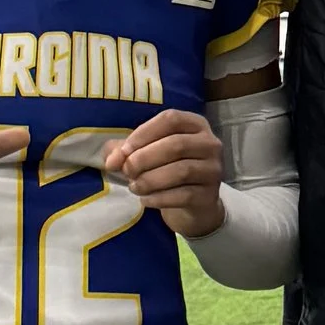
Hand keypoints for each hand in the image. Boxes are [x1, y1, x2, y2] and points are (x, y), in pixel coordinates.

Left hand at [103, 106, 224, 238]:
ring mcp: (213, 170)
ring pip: (181, 171)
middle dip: (144, 158)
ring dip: (150, 180)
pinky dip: (159, 198)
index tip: (124, 151)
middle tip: (127, 171)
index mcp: (195, 124)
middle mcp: (210, 144)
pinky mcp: (210, 195)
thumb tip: (111, 160)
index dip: (144, 133)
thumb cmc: (168, 170)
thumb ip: (126, 150)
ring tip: (134, 187)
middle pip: (176, 145)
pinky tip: (145, 200)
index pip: (170, 119)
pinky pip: (183, 195)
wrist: (193, 204)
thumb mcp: (148, 153)